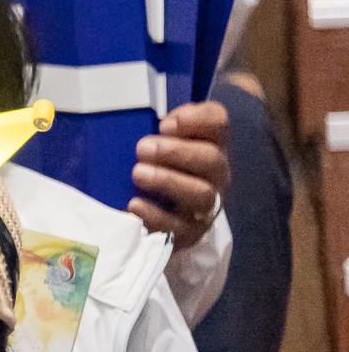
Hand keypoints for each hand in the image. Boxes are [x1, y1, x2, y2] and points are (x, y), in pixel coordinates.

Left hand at [130, 102, 227, 251]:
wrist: (163, 221)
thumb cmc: (155, 173)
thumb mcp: (155, 148)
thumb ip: (154, 134)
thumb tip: (136, 126)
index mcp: (208, 144)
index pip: (216, 121)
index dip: (196, 118)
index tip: (166, 123)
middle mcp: (215, 173)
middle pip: (211, 158)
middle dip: (176, 151)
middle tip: (142, 148)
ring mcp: (206, 205)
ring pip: (201, 193)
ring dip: (168, 180)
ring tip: (138, 173)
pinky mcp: (190, 233)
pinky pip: (178, 227)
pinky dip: (156, 215)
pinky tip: (134, 205)